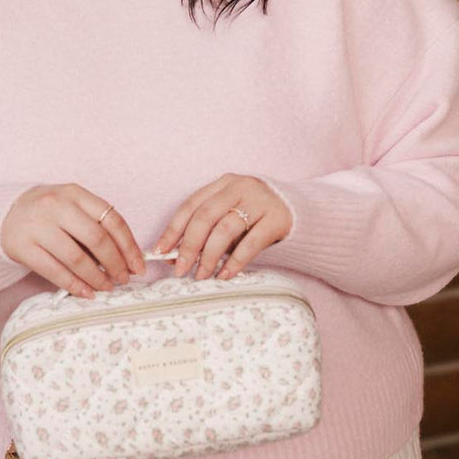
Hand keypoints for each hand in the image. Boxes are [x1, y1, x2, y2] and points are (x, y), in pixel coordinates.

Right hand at [0, 184, 144, 297]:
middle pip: (96, 239)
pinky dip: (73, 285)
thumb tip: (126, 259)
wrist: (4, 214)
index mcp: (75, 194)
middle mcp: (57, 206)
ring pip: (76, 258)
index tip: (138, 266)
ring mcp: (38, 226)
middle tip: (123, 279)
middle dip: (115, 264)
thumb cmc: (49, 213)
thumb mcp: (72, 207)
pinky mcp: (23, 247)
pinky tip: (86, 293)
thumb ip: (95, 225)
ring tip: (106, 288)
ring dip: (96, 278)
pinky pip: (54, 270)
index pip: (112, 220)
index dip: (129, 246)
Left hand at [153, 174, 290, 279]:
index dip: (173, 229)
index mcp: (223, 184)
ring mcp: (260, 201)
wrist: (298, 210)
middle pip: (205, 216)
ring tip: (202, 275)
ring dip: (210, 256)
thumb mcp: (229, 215)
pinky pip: (251, 243)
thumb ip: (206, 231)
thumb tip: (172, 257)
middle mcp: (240, 187)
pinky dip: (235, 261)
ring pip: (226, 229)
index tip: (160, 251)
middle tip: (180, 269)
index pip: (191, 205)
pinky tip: (225, 275)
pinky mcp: (277, 218)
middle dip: (189, 246)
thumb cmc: (255, 215)